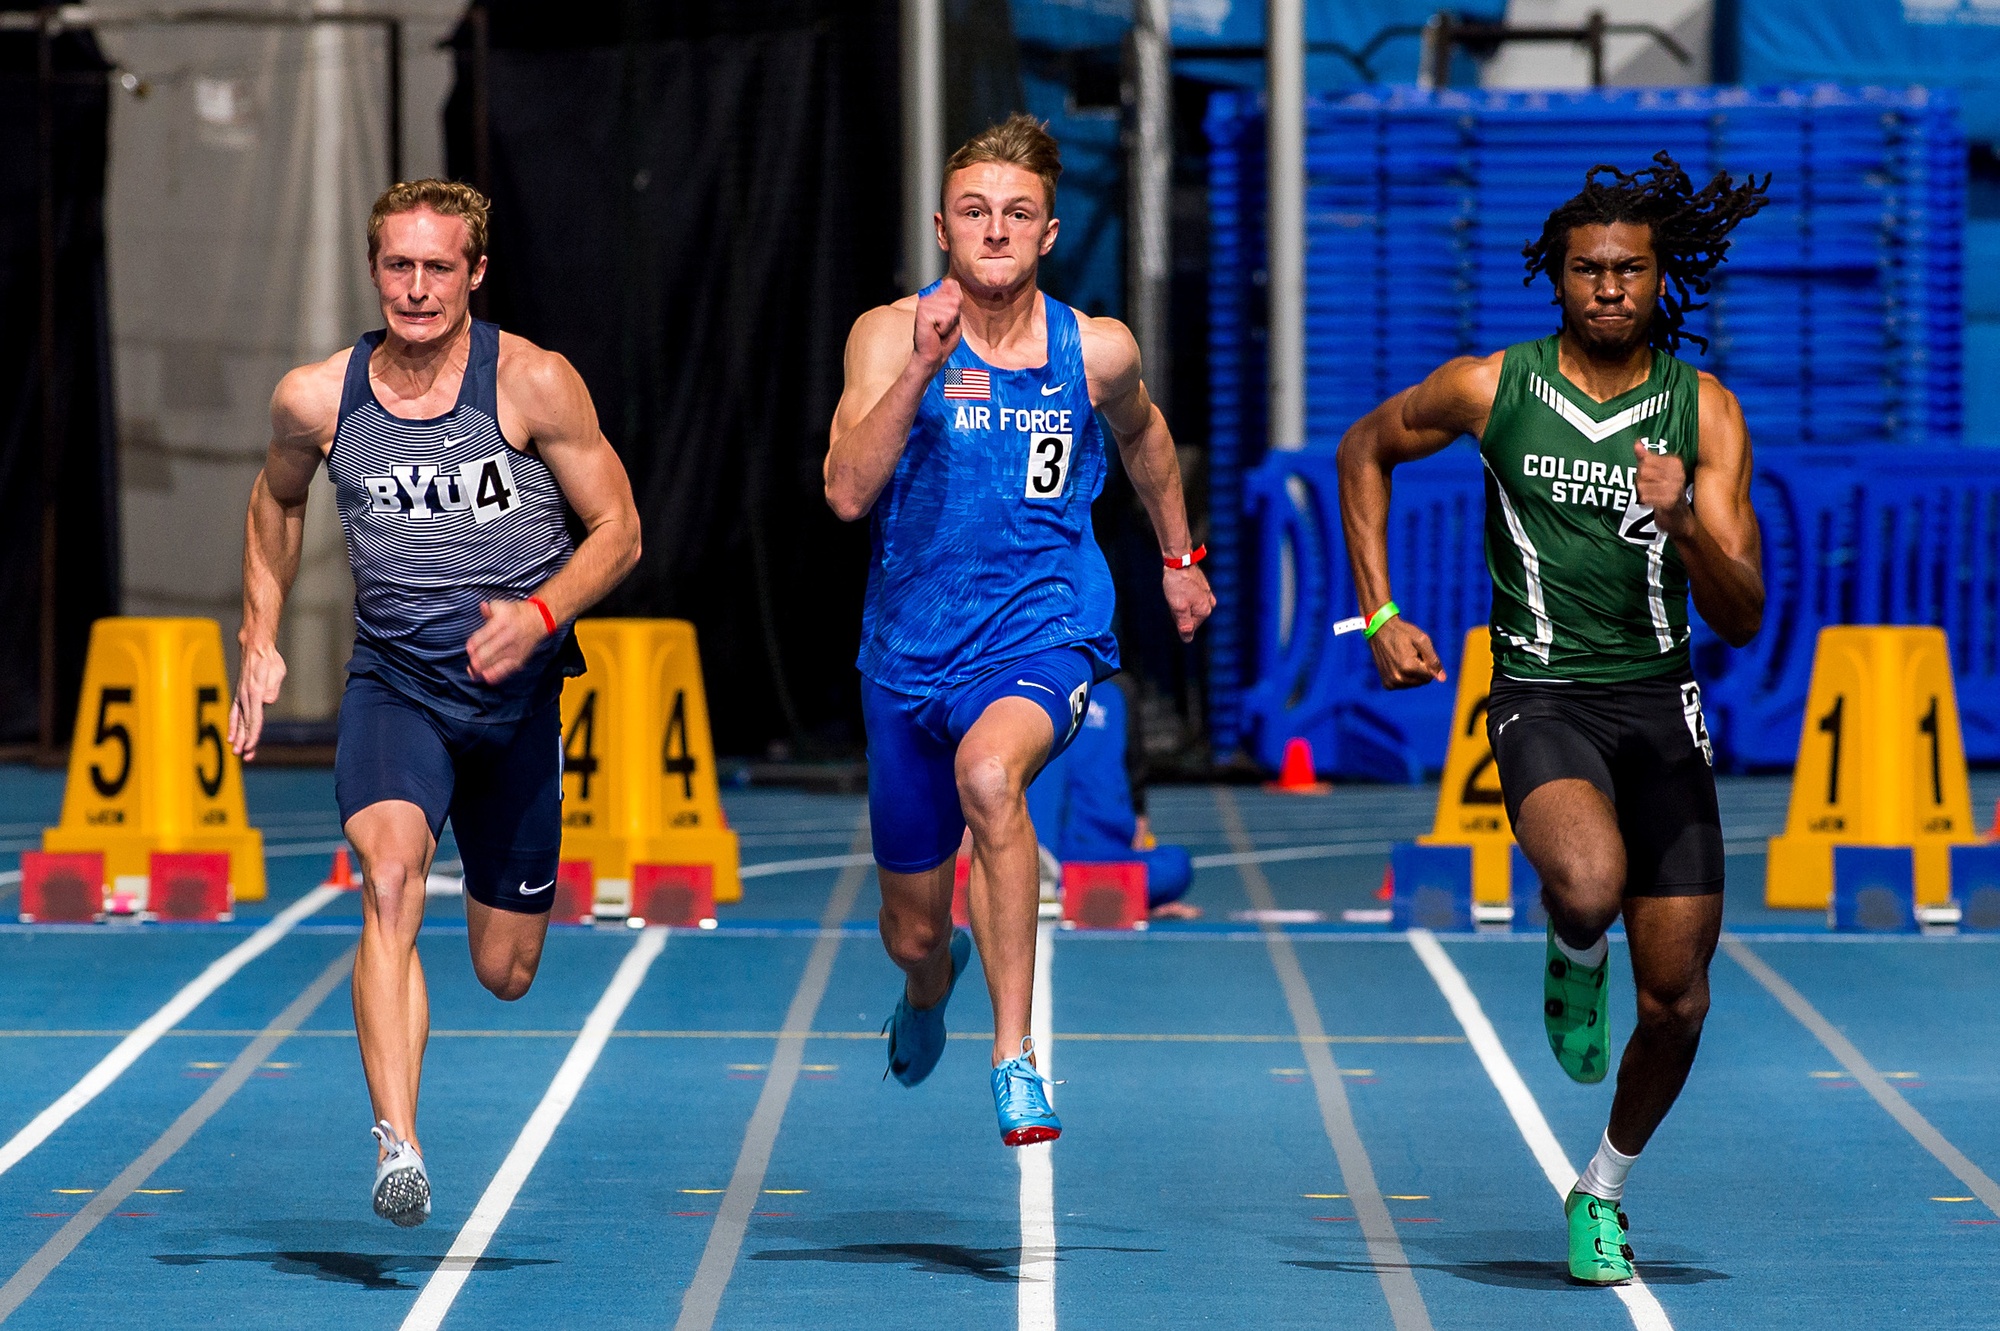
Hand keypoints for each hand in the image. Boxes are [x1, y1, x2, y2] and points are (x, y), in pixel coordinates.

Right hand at [228, 641, 286, 761]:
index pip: (255, 720)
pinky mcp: (240, 696)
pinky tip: (231, 736)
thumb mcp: (278, 672)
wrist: (256, 649)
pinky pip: (235, 714)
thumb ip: (273, 688)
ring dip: (238, 737)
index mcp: (256, 693)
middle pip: (246, 724)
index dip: (253, 735)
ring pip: (239, 721)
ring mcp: (241, 697)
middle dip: (245, 741)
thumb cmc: (270, 661)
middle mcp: (246, 697)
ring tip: (236, 751)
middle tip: (245, 756)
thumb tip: (268, 701)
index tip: (250, 747)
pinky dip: (233, 726)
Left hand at [466, 599, 549, 684]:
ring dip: (479, 670)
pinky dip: (492, 676)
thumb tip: (482, 608)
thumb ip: (488, 609)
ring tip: (473, 671)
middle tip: (471, 661)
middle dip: (474, 660)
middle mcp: (507, 638)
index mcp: (501, 623)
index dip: (472, 646)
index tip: (469, 648)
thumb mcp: (501, 606)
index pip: (481, 638)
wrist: (538, 620)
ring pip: (492, 665)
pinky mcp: (518, 660)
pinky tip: (485, 676)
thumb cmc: (517, 614)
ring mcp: (513, 651)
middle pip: (484, 655)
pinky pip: (503, 672)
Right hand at [912, 278, 962, 372]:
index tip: (947, 320)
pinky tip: (935, 332)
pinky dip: (945, 328)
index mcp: (933, 298)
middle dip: (955, 317)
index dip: (957, 306)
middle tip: (943, 328)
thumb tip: (951, 282)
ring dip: (950, 324)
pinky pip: (946, 316)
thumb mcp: (954, 318)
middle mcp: (927, 299)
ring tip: (939, 331)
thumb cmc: (942, 342)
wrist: (932, 357)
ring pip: (952, 308)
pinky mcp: (923, 312)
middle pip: (956, 299)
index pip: (953, 286)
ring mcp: (924, 304)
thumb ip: (954, 300)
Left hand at [1163, 565, 1214, 641]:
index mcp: (1204, 611)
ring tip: (1176, 592)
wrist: (1180, 561)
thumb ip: (1184, 625)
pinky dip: (1185, 595)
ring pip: (1191, 607)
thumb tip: (1188, 640)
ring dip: (1181, 603)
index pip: (1190, 627)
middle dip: (1180, 612)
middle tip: (1174, 598)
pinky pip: (1193, 598)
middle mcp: (1210, 604)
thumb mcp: (1178, 607)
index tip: (1174, 607)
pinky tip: (1180, 588)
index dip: (1178, 620)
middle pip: (1191, 617)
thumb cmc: (1177, 584)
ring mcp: (1208, 595)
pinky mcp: (1204, 587)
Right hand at [1367, 615, 1446, 689]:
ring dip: (1413, 673)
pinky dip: (1405, 676)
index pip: (1430, 675)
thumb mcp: (1422, 640)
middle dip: (1421, 669)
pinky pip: (1404, 685)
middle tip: (1411, 654)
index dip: (1428, 662)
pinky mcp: (1387, 684)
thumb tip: (1442, 679)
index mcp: (1408, 667)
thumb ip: (1434, 660)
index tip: (1418, 652)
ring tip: (1403, 658)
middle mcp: (1398, 678)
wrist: (1379, 630)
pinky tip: (1398, 664)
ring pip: (1414, 684)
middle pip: (1423, 681)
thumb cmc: (1403, 632)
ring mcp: (1391, 683)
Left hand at [1633, 442, 1690, 536]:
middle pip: (1642, 471)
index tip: (1651, 476)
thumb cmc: (1667, 491)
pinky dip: (1645, 501)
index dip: (1642, 469)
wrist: (1679, 517)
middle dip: (1641, 481)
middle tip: (1650, 487)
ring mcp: (1674, 488)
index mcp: (1675, 463)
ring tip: (1652, 495)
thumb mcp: (1658, 471)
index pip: (1645, 460)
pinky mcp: (1669, 502)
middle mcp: (1677, 473)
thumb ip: (1646, 457)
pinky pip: (1646, 498)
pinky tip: (1653, 503)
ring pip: (1641, 485)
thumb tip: (1637, 443)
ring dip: (1642, 493)